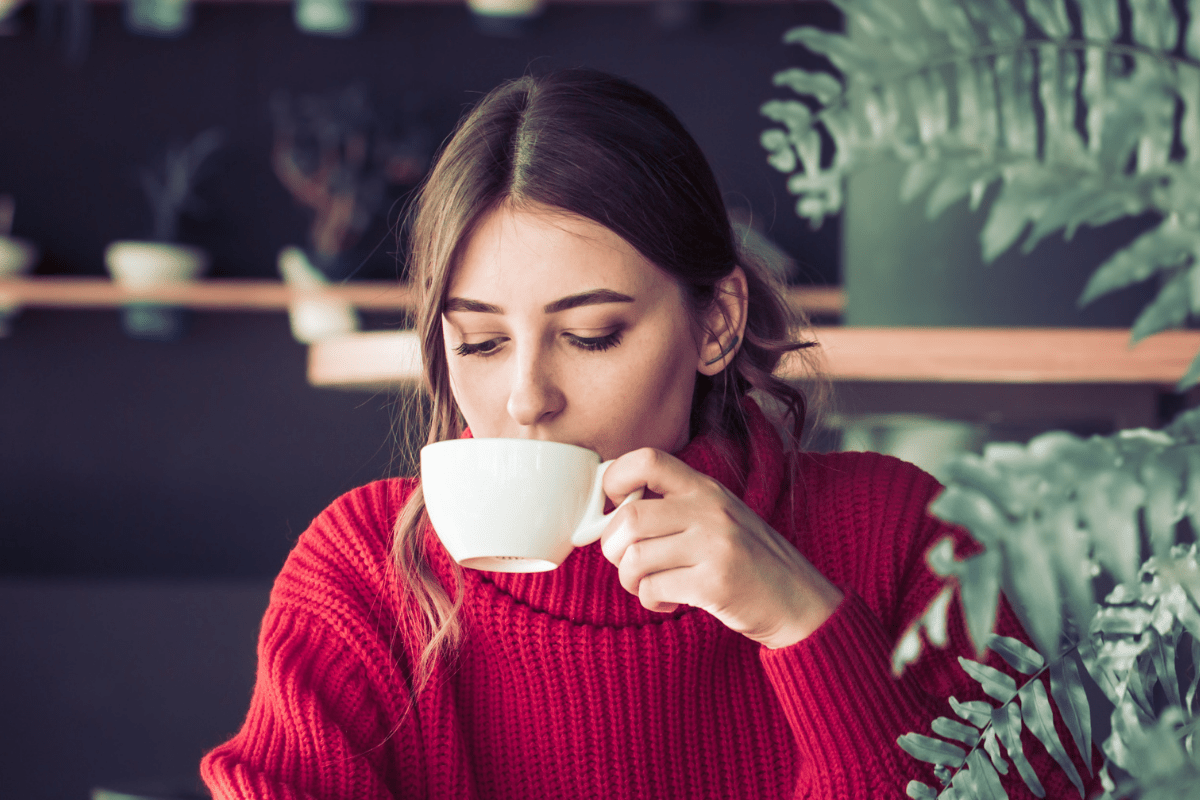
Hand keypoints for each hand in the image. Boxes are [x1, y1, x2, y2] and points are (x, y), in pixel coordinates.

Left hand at [598, 448, 843, 648]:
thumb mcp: (719, 517)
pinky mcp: (716, 583)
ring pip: (635, 557)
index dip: (615, 479)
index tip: (612, 506)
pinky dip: (650, 601)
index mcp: (706, 488)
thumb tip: (613, 512)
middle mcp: (710, 510)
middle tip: (627, 562)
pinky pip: (653, 589)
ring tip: (647, 586)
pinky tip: (667, 603)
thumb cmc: (749, 561)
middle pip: (629, 516)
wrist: (799, 601)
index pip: (647, 459)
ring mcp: (715, 545)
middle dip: (613, 546)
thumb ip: (675, 507)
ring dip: (629, 579)